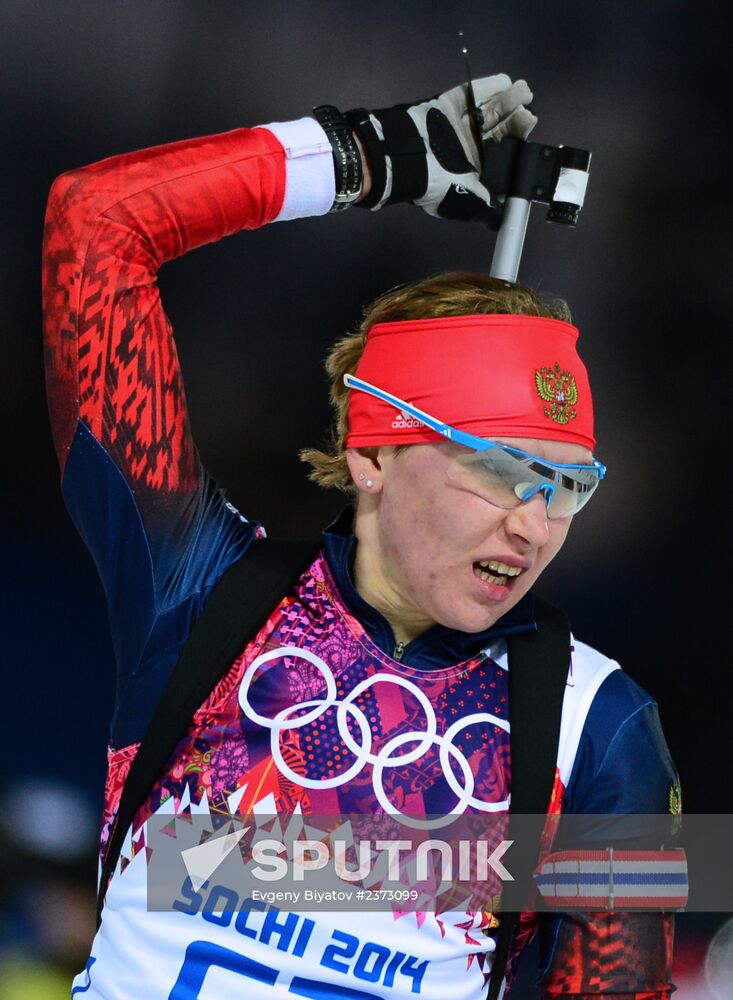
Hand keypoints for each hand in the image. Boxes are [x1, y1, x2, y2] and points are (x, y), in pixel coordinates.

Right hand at [349, 75, 535, 223]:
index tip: (528, 133)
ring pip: (490, 111)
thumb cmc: (439, 185)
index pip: (504, 154)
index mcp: (476, 169)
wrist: (409, 160)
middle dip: (516, 122)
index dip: (518, 144)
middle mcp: (470, 147)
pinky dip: (489, 87)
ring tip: (524, 92)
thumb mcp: (468, 204)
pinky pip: (472, 95)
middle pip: (500, 131)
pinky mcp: (450, 106)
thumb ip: (487, 208)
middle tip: (527, 114)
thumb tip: (502, 219)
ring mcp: (461, 126)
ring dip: (509, 101)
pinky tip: (506, 83)